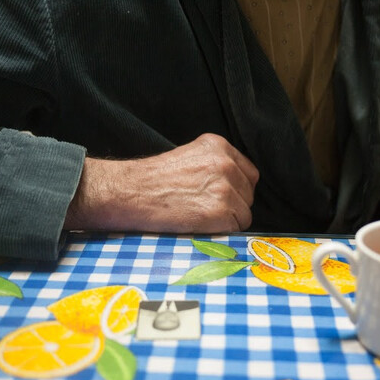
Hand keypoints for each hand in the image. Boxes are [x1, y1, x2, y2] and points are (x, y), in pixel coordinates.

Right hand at [64, 134, 258, 232]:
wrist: (131, 192)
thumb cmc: (153, 179)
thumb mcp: (189, 156)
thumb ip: (215, 165)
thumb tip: (235, 185)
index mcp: (219, 146)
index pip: (249, 174)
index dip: (237, 189)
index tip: (221, 198)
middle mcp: (226, 164)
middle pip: (249, 195)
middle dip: (234, 205)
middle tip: (206, 209)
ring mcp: (225, 188)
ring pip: (244, 213)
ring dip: (228, 220)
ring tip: (200, 217)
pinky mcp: (220, 212)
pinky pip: (236, 228)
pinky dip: (222, 232)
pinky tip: (201, 225)